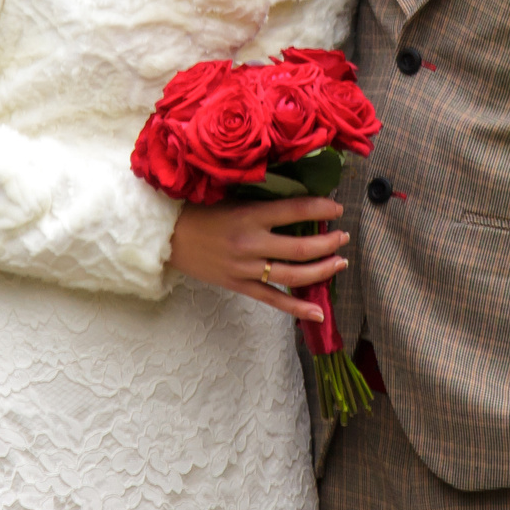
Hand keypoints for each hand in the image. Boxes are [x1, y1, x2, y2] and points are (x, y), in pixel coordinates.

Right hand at [169, 197, 347, 320]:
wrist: (165, 236)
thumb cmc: (197, 210)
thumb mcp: (230, 196)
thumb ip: (260, 200)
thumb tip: (295, 197)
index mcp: (249, 215)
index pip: (295, 210)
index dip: (321, 209)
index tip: (337, 208)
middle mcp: (250, 243)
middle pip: (300, 247)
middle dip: (328, 242)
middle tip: (343, 236)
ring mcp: (245, 268)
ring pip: (293, 275)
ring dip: (321, 270)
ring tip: (340, 262)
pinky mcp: (239, 286)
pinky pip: (273, 300)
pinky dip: (297, 308)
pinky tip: (318, 312)